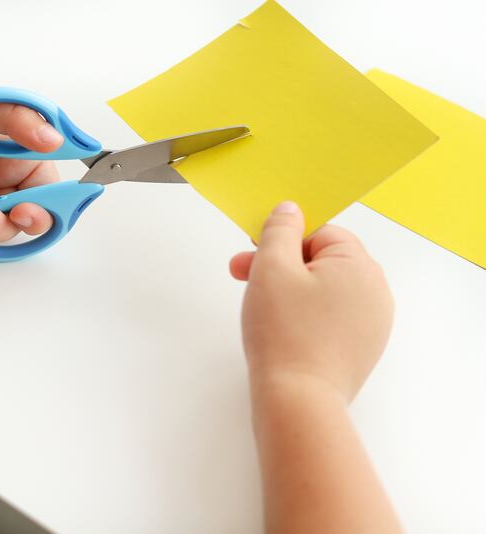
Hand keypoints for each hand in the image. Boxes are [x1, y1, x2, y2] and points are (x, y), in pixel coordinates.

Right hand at [229, 201, 393, 401]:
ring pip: (324, 290)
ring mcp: (372, 324)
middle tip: (243, 278)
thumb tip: (290, 209)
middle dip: (280, 267)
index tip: (252, 257)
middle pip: (321, 261)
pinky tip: (281, 331)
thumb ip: (279, 230)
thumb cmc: (284, 332)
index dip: (281, 242)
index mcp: (361, 265)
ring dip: (290, 291)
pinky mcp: (360, 349)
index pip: (319, 233)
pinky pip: (330, 318)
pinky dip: (304, 317)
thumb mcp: (272, 268)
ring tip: (261, 309)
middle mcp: (376, 292)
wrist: (297, 400)